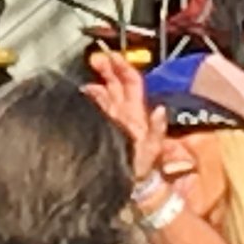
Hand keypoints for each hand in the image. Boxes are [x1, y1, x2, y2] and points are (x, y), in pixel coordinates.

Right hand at [84, 50, 167, 182]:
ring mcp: (115, 121)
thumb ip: (157, 130)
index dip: (123, 67)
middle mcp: (126, 114)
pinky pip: (98, 108)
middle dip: (107, 68)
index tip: (112, 56)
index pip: (131, 83)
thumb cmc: (143, 171)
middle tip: (95, 59)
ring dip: (98, 83)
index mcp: (136, 114)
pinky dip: (91, 99)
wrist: (132, 188)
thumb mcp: (152, 150)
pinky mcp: (105, 129)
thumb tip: (160, 111)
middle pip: (117, 84)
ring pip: (107, 95)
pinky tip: (84, 96)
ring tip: (87, 79)